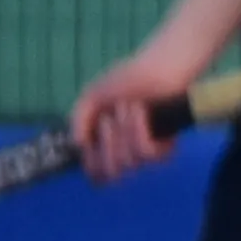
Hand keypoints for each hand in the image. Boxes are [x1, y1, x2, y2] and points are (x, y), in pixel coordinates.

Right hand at [68, 50, 199, 181]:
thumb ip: (79, 118)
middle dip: (108, 143)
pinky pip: (148, 154)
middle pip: (111, 171)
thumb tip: (76, 144)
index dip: (92, 167)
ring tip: (130, 107)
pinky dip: (140, 130)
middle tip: (109, 120)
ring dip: (125, 131)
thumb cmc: (126, 79)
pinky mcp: (164, 146)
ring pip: (129, 161)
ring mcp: (143, 149)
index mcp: (104, 140)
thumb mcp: (93, 96)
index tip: (88, 155)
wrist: (158, 69)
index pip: (96, 170)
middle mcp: (123, 148)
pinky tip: (142, 111)